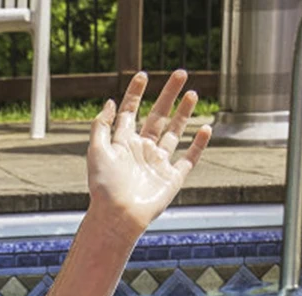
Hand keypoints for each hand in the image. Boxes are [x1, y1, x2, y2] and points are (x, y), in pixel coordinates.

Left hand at [86, 70, 209, 235]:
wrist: (118, 217)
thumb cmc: (104, 187)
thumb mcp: (96, 151)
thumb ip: (101, 125)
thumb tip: (109, 101)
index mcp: (124, 144)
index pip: (131, 112)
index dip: (135, 93)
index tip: (142, 75)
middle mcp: (142, 151)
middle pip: (158, 116)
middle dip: (169, 94)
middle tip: (180, 73)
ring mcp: (158, 164)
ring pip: (174, 133)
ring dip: (184, 113)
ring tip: (193, 93)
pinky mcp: (172, 179)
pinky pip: (189, 159)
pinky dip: (198, 145)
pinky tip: (205, 128)